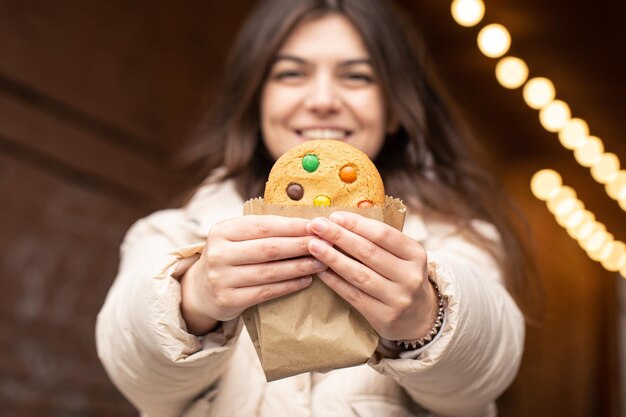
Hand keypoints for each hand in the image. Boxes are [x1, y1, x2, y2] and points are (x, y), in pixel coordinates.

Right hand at [180, 215, 326, 334]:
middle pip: (269, 248)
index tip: (318, 225)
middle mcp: (219, 253)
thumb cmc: (231, 256)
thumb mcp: (237, 237)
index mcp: (223, 230)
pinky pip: (266, 292)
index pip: (264, 225)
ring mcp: (221, 278)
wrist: (201, 290)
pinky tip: (307, 280)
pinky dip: (289, 285)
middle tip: (326, 244)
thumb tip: (309, 222)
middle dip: (302, 245)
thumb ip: (264, 229)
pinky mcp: (228, 300)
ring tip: (322, 263)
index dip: (293, 226)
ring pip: (270, 271)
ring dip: (300, 266)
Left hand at [307, 212, 437, 341]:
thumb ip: (379, 240)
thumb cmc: (402, 275)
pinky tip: (320, 270)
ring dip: (333, 258)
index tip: (335, 216)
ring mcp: (398, 298)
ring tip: (314, 246)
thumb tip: (340, 221)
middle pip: (369, 252)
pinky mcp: (384, 317)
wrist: (420, 316)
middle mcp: (410, 276)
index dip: (357, 224)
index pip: (383, 234)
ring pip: (359, 275)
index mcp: (416, 254)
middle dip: (340, 236)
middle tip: (317, 225)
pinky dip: (334, 281)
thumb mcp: (403, 256)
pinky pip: (353, 295)